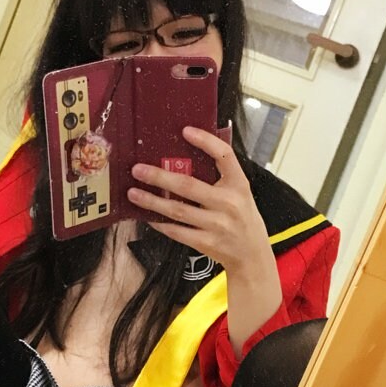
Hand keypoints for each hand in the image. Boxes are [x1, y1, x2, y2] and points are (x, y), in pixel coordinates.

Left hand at [127, 126, 282, 356]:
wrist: (252, 256)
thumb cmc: (242, 219)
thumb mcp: (240, 193)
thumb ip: (220, 177)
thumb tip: (186, 154)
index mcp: (239, 184)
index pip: (224, 156)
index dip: (205, 141)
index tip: (185, 131)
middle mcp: (229, 203)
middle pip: (188, 185)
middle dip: (159, 176)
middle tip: (137, 170)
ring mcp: (217, 225)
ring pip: (177, 210)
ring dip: (152, 201)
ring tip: (133, 193)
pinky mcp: (207, 243)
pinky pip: (177, 231)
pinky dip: (160, 223)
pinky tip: (147, 216)